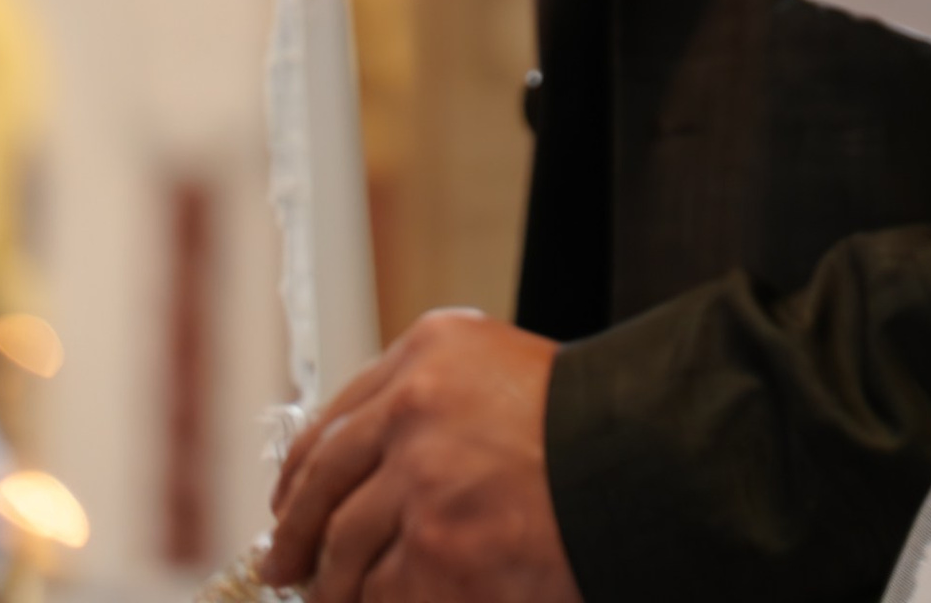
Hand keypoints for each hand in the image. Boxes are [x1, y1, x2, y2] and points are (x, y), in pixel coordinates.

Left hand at [262, 312, 569, 602]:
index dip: (301, 474)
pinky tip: (398, 598)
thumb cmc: (586, 427)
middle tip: (284, 566)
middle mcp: (415, 408)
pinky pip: (381, 595)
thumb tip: (354, 472)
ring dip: (339, 588)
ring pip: (343, 553)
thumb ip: (428, 403)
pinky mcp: (436, 552)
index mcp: (430, 351)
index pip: (334, 419)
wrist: (646, 466)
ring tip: (345, 600)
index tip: (287, 504)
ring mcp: (422, 483)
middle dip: (294, 538)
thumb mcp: (500, 373)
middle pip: (321, 487)